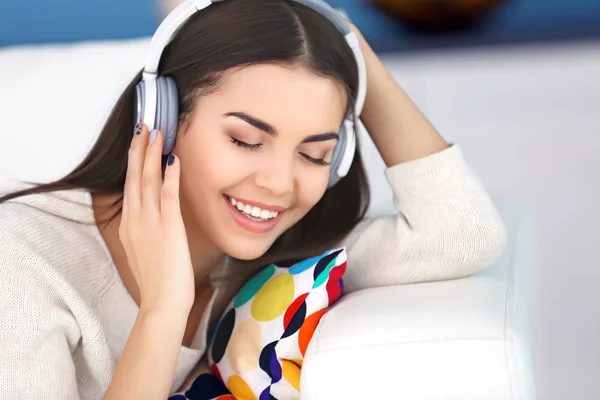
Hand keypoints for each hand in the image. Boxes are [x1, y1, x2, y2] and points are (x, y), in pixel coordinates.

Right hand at [119, 123, 194, 314]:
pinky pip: (168, 195)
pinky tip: (174, 159)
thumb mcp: (144, 251)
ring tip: (155, 133)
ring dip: (152, 155)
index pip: (130, 186)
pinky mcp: (169, 227)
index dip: (134, 162)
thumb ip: (145, 231)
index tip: (137, 143)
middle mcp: (135, 219)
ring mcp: (150, 222)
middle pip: (134, 177)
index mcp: (129, 225)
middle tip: (143, 125)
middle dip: (138, 149)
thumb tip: (152, 218)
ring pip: (148, 180)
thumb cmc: (158, 281)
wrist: (161, 302)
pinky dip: (170, 176)